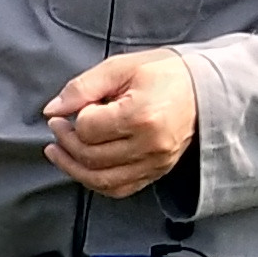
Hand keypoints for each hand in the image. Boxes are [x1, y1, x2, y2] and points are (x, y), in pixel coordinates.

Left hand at [43, 49, 198, 197]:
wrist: (204, 90)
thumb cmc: (165, 74)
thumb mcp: (121, 67)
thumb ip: (83, 87)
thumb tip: (53, 109)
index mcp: (142, 115)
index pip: (88, 129)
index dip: (74, 117)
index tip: (74, 107)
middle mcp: (150, 145)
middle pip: (91, 156)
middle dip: (66, 142)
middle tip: (58, 125)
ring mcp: (155, 163)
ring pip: (100, 180)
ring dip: (72, 167)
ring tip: (59, 151)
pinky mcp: (156, 173)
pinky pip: (118, 189)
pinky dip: (95, 181)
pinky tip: (82, 167)